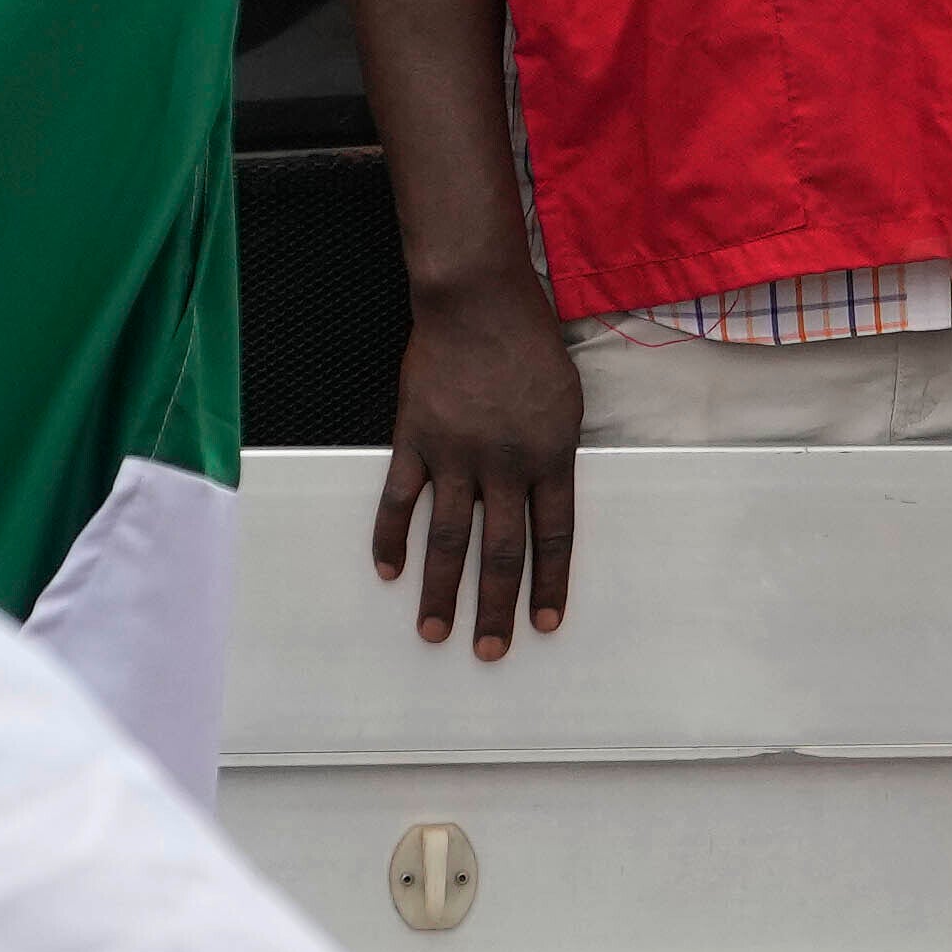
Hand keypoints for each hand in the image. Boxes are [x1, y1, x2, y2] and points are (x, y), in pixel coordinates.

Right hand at [372, 278, 576, 657]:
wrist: (478, 300)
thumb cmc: (529, 341)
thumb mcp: (564, 399)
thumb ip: (554, 451)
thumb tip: (545, 497)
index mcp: (550, 456)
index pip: (553, 538)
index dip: (550, 585)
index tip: (546, 624)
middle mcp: (505, 466)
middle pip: (501, 552)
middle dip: (495, 608)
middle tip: (489, 652)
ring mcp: (456, 455)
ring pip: (448, 538)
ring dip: (440, 591)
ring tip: (435, 632)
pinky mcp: (415, 439)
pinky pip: (400, 499)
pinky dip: (391, 536)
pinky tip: (387, 570)